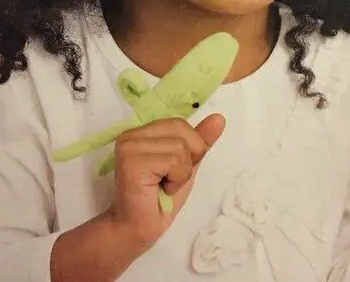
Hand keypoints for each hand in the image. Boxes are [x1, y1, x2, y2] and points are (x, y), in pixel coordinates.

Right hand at [106, 114, 224, 255]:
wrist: (138, 231)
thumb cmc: (160, 200)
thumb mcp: (187, 164)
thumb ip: (200, 140)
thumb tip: (220, 118)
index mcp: (141, 132)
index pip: (180, 124)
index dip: (189, 148)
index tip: (173, 171)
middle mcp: (130, 135)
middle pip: (181, 130)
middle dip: (187, 159)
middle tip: (168, 180)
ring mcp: (129, 147)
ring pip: (180, 147)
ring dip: (181, 174)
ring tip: (163, 187)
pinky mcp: (132, 162)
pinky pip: (174, 161)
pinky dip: (175, 180)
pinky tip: (160, 191)